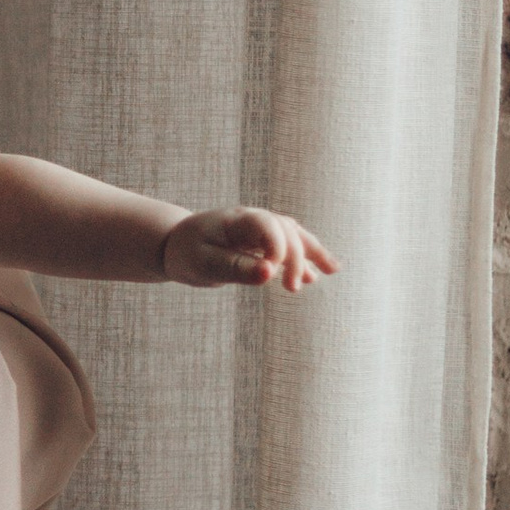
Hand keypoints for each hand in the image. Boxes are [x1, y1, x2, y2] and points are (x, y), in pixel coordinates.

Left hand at [167, 209, 336, 293]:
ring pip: (294, 234)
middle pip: (286, 230)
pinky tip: (316, 275)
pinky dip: (305, 258)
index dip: (277, 248)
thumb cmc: (187, 253)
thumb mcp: (204, 264)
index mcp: (237, 219)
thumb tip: (269, 274)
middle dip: (294, 258)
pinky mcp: (263, 242)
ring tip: (333, 270)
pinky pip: (289, 245)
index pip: (268, 225)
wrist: (176, 246)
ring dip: (312, 252)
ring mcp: (260, 229)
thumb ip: (235, 268)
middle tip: (292, 289)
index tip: (273, 275)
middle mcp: (253, 219)